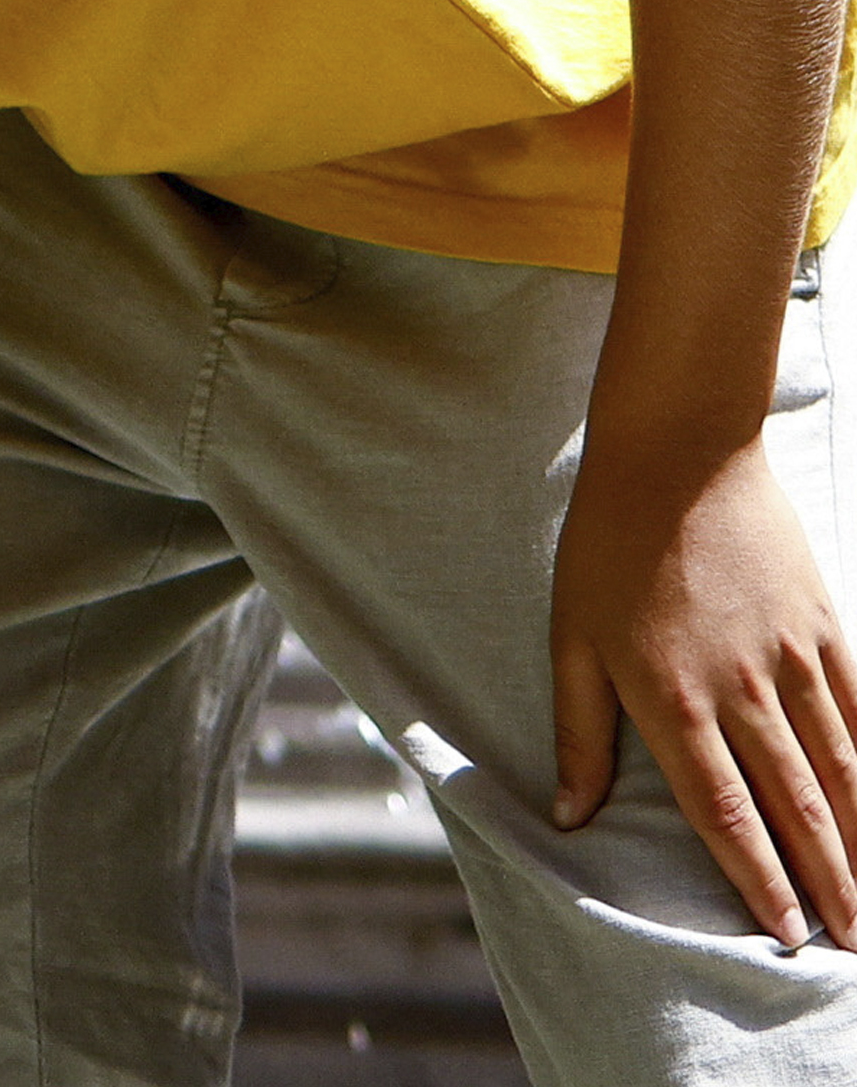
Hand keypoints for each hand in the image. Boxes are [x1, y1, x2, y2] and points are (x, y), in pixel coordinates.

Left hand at [558, 429, 856, 941]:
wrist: (678, 450)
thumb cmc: (607, 544)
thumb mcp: (570, 636)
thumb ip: (578, 731)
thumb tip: (569, 815)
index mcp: (671, 696)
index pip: (723, 810)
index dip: (757, 877)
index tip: (784, 933)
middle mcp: (741, 688)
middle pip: (795, 806)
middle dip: (829, 884)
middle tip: (852, 947)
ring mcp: (794, 659)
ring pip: (841, 771)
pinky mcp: (828, 628)